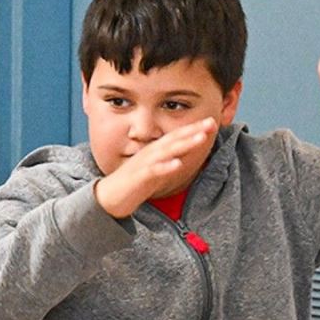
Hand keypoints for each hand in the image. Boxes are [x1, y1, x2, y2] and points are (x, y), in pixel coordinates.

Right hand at [93, 118, 216, 218]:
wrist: (108, 198)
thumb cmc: (133, 184)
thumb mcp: (155, 169)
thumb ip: (168, 160)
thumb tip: (184, 155)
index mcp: (155, 151)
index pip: (176, 136)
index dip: (193, 128)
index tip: (211, 121)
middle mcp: (150, 154)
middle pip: (174, 139)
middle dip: (193, 130)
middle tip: (211, 121)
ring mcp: (144, 164)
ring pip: (166, 151)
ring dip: (184, 144)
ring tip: (201, 138)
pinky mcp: (138, 178)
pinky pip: (153, 171)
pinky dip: (165, 167)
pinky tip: (177, 164)